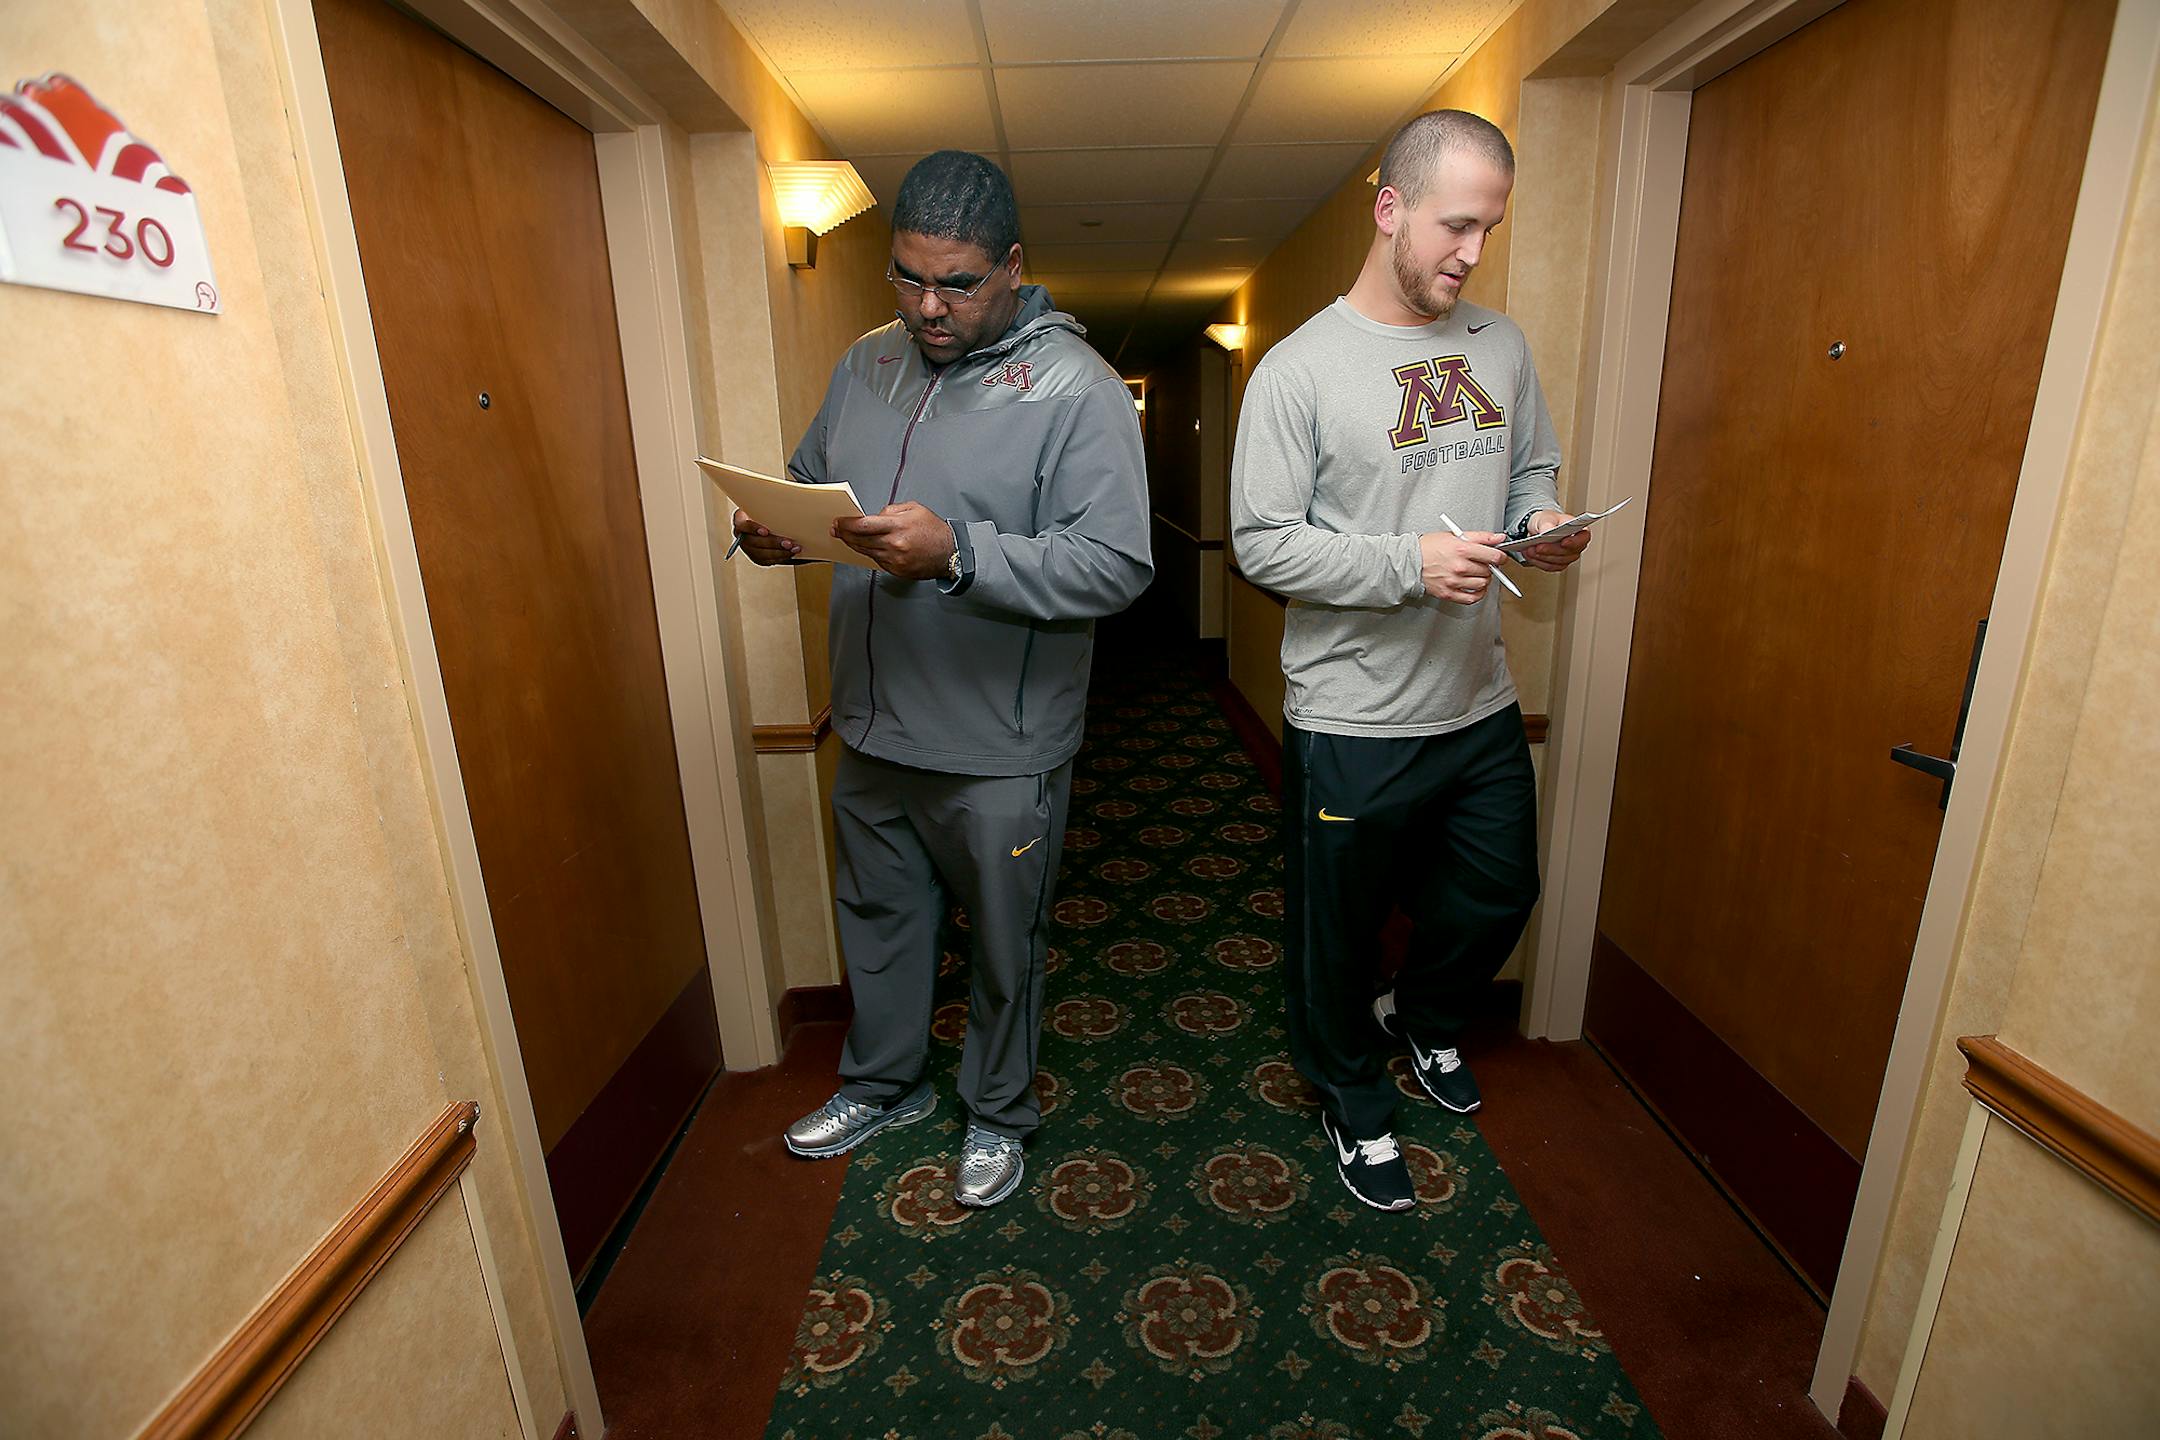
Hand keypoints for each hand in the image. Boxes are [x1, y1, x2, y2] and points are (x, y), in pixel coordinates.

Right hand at [732, 507, 800, 564]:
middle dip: (773, 543)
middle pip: (755, 542)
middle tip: (788, 543)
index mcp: (740, 521)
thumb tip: (782, 499)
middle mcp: (742, 536)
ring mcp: (748, 548)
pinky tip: (790, 553)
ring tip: (794, 548)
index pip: (743, 526)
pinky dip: (780, 557)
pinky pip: (767, 561)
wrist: (764, 521)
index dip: (753, 529)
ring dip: (779, 552)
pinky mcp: (757, 557)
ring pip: (762, 554)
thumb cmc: (764, 511)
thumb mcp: (763, 505)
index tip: (766, 531)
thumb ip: (767, 507)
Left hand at [833, 501, 956, 579]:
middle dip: (845, 534)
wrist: (949, 553)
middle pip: (860, 540)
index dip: (847, 523)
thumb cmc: (933, 530)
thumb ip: (891, 511)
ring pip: (865, 552)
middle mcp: (894, 544)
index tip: (839, 521)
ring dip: (853, 544)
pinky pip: (876, 561)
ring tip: (846, 537)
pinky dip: (869, 553)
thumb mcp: (914, 509)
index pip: (864, 525)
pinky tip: (865, 547)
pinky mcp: (896, 570)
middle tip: (837, 529)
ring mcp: (894, 560)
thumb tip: (875, 517)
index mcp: (898, 526)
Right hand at [1419, 528, 1507, 603]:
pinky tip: (1475, 587)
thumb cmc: (1429, 547)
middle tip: (1482, 564)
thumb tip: (1499, 538)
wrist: (1410, 562)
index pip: (1493, 556)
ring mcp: (1454, 582)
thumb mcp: (1455, 535)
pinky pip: (1472, 598)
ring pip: (1482, 584)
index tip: (1499, 558)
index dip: (1500, 557)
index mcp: (1462, 549)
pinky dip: (1478, 594)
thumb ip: (1480, 537)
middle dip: (1488, 567)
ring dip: (1483, 580)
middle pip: (1488, 571)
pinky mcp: (1449, 593)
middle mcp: (1459, 567)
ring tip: (1476, 574)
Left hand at [1515, 509, 1591, 572]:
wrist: (1537, 529)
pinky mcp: (1558, 564)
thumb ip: (1547, 523)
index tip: (1563, 542)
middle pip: (1568, 553)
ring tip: (1530, 550)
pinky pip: (1550, 567)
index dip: (1574, 542)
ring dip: (1542, 557)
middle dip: (1551, 550)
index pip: (1583, 538)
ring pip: (1558, 562)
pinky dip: (1538, 561)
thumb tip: (1547, 530)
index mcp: (1579, 530)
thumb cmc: (1547, 521)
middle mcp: (1576, 545)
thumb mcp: (1546, 517)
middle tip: (1538, 546)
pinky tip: (1530, 555)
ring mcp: (1568, 556)